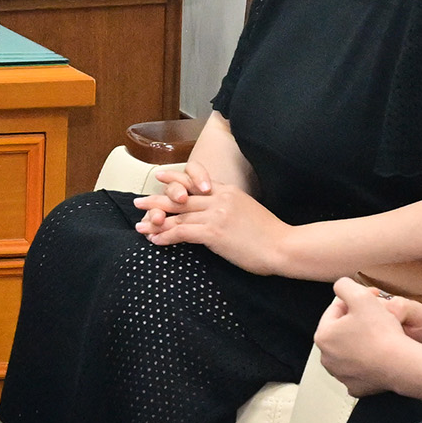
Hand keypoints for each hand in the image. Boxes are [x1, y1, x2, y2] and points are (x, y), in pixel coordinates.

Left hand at [133, 170, 293, 273]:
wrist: (283, 246)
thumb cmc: (270, 235)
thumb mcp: (248, 212)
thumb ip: (230, 207)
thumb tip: (215, 214)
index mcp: (228, 192)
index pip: (195, 181)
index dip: (175, 179)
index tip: (159, 176)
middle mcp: (219, 199)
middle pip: (180, 197)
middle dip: (156, 200)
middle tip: (138, 203)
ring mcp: (216, 214)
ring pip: (177, 215)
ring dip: (156, 222)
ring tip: (140, 227)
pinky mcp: (214, 232)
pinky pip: (182, 232)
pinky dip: (165, 236)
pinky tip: (154, 240)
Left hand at [313, 279, 421, 395]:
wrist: (400, 364)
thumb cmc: (380, 331)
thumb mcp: (360, 296)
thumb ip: (344, 285)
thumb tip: (340, 286)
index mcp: (323, 336)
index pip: (335, 311)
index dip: (354, 301)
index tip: (370, 299)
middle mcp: (326, 358)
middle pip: (341, 332)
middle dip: (356, 322)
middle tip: (376, 316)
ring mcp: (340, 375)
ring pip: (350, 351)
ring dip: (360, 342)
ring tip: (379, 335)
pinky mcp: (355, 387)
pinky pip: (360, 370)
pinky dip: (367, 362)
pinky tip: (379, 355)